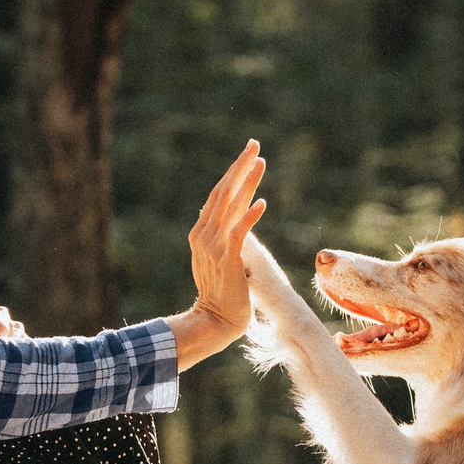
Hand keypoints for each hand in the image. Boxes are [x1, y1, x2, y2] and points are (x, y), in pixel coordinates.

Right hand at [168, 141, 266, 369]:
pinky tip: (262, 202)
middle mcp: (204, 234)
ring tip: (260, 162)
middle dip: (239, 166)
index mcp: (201, 232)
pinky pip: (239, 232)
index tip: (248, 154)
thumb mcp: (219, 257)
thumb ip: (225, 236)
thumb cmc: (222, 291)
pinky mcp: (227, 259)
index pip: (218, 195)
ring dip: (247, 182)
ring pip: (230, 205)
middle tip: (254, 144)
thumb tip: (238, 217)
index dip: (233, 172)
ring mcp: (213, 246)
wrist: (215, 319)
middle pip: (223, 192)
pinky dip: (250, 216)